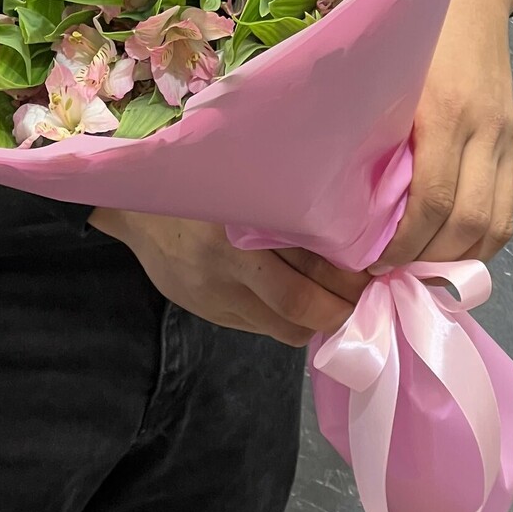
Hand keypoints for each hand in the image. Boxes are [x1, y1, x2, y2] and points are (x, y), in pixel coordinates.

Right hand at [86, 209, 360, 346]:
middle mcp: (227, 266)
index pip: (309, 268)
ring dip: (318, 322)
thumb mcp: (240, 185)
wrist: (133, 207)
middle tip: (371, 298)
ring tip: (342, 305)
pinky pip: (259, 327)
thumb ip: (283, 208)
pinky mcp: (207, 312)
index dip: (349, 277)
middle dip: (343, 308)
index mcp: (240, 227)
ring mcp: (215, 296)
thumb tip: (344, 231)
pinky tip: (301, 306)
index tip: (379, 269)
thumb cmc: (199, 184)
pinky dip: (288, 322)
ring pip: (282, 327)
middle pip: (299, 304)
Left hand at [372, 0, 512, 271]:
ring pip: (494, 224)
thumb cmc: (410, 29)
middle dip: (425, 259)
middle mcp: (483, 129)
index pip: (431, 200)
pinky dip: (480, 240)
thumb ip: (366, 125)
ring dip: (456, 258)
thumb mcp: (379, 73)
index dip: (401, 243)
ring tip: (414, 267)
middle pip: (466, 223)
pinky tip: (446, 246)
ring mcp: (505, 136)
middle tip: (385, 271)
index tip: (367, 260)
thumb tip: (335, 190)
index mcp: (443, 111)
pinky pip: (507, 209)